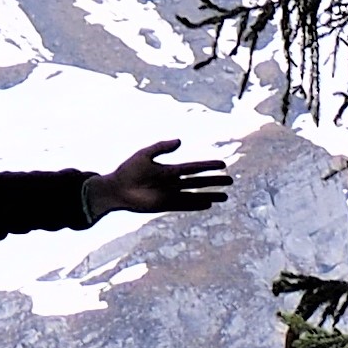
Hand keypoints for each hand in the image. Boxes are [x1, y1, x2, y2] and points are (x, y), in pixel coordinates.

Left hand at [100, 139, 229, 216]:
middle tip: (230, 180)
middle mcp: (173, 183)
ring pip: (195, 194)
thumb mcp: (145, 154)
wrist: (117, 189)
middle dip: (214, 181)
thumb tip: (180, 141)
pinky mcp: (165, 205)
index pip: (194, 167)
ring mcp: (171, 195)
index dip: (208, 165)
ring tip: (225, 196)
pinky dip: (197, 205)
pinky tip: (208, 204)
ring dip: (210, 195)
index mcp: (169, 169)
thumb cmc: (128, 170)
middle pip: (198, 181)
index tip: (222, 164)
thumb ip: (162, 147)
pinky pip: (185, 205)